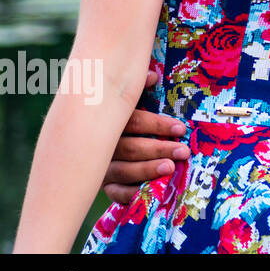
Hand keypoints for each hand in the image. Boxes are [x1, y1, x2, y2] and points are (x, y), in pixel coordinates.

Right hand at [101, 70, 189, 204]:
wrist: (84, 133)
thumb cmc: (121, 116)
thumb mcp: (129, 101)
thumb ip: (139, 90)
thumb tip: (152, 76)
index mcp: (111, 121)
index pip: (135, 122)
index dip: (158, 125)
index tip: (181, 129)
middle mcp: (103, 144)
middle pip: (131, 148)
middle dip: (159, 149)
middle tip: (183, 151)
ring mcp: (101, 166)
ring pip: (123, 170)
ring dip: (147, 170)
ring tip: (170, 169)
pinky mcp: (102, 184)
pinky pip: (114, 192)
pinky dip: (129, 194)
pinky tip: (148, 192)